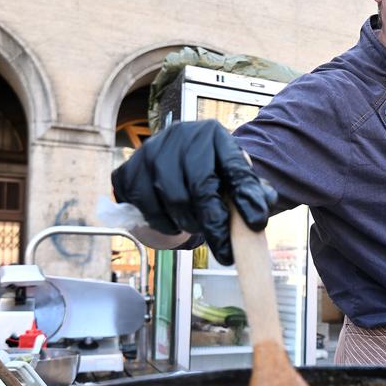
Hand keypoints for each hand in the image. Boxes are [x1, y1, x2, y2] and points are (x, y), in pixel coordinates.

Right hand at [110, 121, 277, 265]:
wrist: (175, 156)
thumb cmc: (210, 170)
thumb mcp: (233, 174)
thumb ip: (252, 192)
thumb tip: (257, 212)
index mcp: (215, 136)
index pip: (234, 169)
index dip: (246, 198)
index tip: (255, 224)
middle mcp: (180, 137)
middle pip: (200, 190)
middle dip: (214, 225)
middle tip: (224, 249)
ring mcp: (150, 152)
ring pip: (172, 202)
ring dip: (187, 225)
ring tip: (195, 227)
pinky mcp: (128, 171)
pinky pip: (146, 209)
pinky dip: (162, 224)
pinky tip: (172, 221)